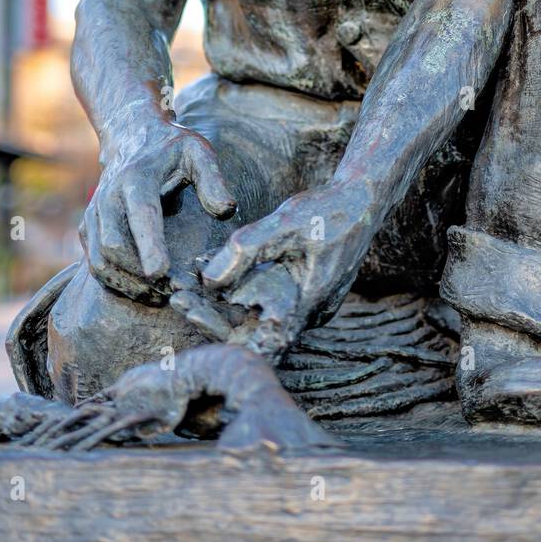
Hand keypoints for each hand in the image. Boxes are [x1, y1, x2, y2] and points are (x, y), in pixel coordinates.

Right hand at [81, 121, 235, 305]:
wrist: (131, 136)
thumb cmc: (172, 149)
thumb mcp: (198, 152)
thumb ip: (214, 180)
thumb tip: (226, 211)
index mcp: (137, 178)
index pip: (141, 215)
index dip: (149, 246)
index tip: (161, 272)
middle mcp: (109, 196)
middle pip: (114, 245)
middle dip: (140, 274)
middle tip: (172, 291)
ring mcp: (94, 213)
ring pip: (100, 261)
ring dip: (127, 284)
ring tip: (159, 297)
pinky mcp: (88, 227)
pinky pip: (94, 264)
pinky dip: (115, 283)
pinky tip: (142, 290)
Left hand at [201, 182, 373, 358]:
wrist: (364, 199)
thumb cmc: (328, 210)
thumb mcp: (285, 223)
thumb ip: (247, 249)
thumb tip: (208, 279)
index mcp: (305, 306)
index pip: (257, 342)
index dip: (221, 334)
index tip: (188, 312)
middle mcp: (307, 315)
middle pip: (251, 330)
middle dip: (213, 315)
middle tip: (176, 295)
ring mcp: (308, 306)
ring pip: (257, 315)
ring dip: (222, 303)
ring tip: (185, 286)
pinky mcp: (304, 293)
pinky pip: (267, 300)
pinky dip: (239, 290)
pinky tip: (211, 272)